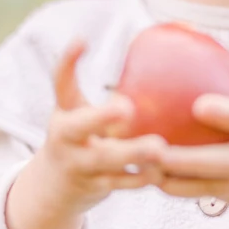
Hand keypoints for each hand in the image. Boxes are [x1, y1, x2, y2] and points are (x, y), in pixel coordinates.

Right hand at [33, 39, 167, 215]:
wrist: (54, 188)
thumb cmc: (85, 136)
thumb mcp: (86, 112)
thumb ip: (117, 95)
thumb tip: (173, 44)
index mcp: (66, 112)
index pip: (61, 82)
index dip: (68, 61)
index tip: (81, 40)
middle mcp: (66, 137)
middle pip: (79, 126)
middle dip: (101, 117)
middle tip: (126, 108)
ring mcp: (78, 164)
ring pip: (104, 160)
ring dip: (132, 154)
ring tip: (159, 148)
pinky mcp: (94, 187)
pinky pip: (121, 183)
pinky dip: (143, 178)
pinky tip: (165, 172)